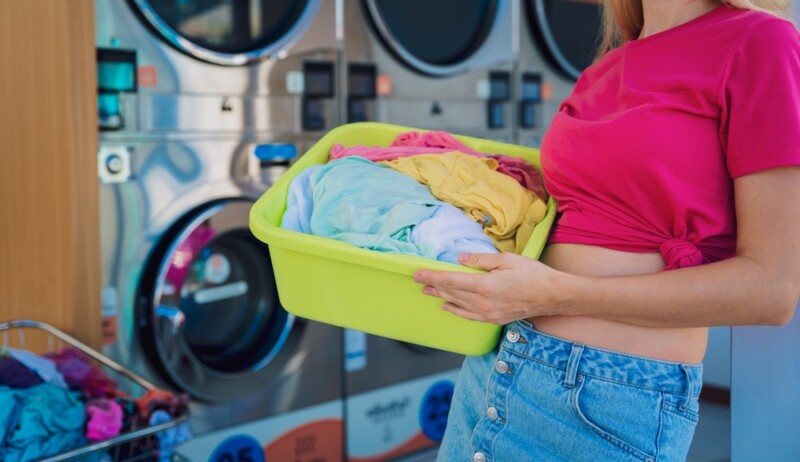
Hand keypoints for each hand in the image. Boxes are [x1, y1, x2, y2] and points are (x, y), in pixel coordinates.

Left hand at [413, 252, 563, 324]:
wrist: (552, 296)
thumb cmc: (532, 274)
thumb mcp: (506, 260)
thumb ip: (480, 259)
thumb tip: (459, 258)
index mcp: (485, 285)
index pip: (451, 280)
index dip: (432, 277)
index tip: (417, 274)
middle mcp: (483, 303)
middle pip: (451, 293)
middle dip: (433, 286)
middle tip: (418, 281)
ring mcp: (488, 313)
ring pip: (458, 304)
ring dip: (441, 297)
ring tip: (427, 291)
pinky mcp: (494, 319)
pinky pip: (468, 316)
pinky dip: (455, 310)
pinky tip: (447, 306)